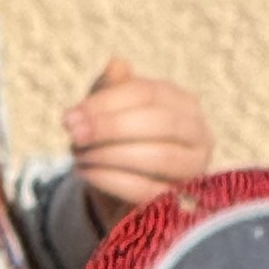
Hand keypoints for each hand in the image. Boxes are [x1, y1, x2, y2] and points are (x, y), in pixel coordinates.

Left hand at [63, 57, 212, 217]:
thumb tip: (117, 65)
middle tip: (73, 136)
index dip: (106, 103)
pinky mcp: (180, 203)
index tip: (70, 117)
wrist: (117, 195)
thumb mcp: (108, 114)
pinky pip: (149, 190)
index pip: (148, 94)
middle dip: (110, 128)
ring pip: (159, 157)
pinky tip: (87, 174)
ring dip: (111, 155)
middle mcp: (199, 134)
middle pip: (159, 122)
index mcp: (183, 103)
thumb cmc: (114, 145)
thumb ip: (111, 90)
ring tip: (79, 157)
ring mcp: (195, 170)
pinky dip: (113, 180)